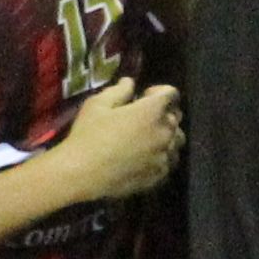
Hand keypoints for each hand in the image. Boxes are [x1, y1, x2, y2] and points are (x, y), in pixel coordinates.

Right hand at [56, 80, 182, 203]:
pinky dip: (161, 156)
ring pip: (177, 141)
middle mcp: (164, 133)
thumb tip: (130, 83)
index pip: (171, 94)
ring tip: (146, 139)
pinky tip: (144, 158)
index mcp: (152, 111)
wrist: (81, 174)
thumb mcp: (98, 104)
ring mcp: (164, 156)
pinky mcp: (159, 176)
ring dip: (166, 135)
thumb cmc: (88, 135)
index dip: (158, 92)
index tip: (143, 97)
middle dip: (163, 112)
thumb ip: (119, 90)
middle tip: (143, 118)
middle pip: (176, 117)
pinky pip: (169, 162)